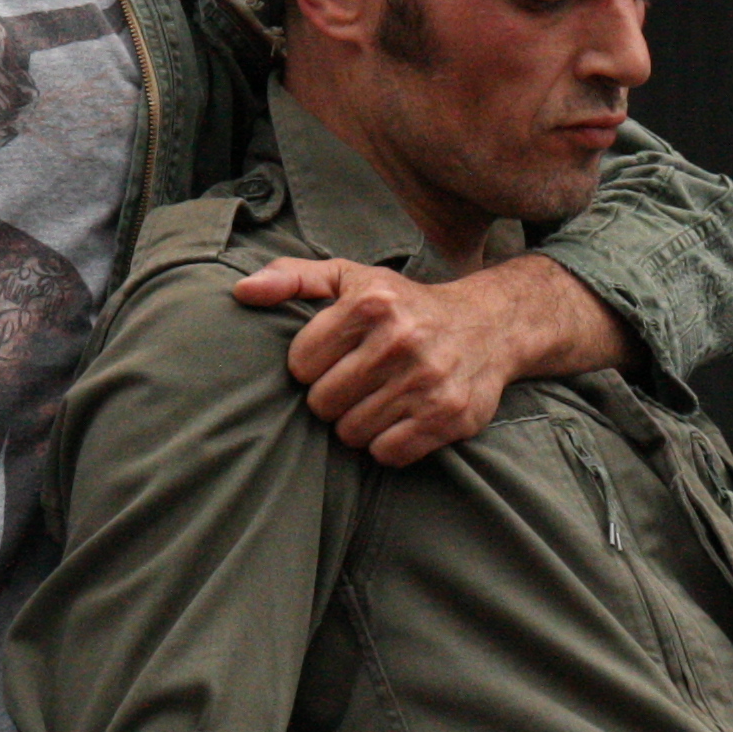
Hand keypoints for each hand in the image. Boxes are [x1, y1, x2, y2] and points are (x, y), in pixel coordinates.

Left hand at [232, 253, 625, 466]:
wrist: (491, 325)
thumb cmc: (405, 305)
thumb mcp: (351, 279)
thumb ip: (293, 278)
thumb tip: (241, 291)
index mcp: (371, 302)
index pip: (300, 364)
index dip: (312, 366)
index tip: (334, 357)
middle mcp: (401, 339)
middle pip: (323, 404)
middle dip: (333, 398)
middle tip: (357, 383)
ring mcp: (428, 380)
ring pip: (352, 433)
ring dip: (359, 423)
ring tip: (380, 398)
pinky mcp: (448, 416)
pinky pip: (388, 453)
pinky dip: (388, 444)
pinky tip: (401, 418)